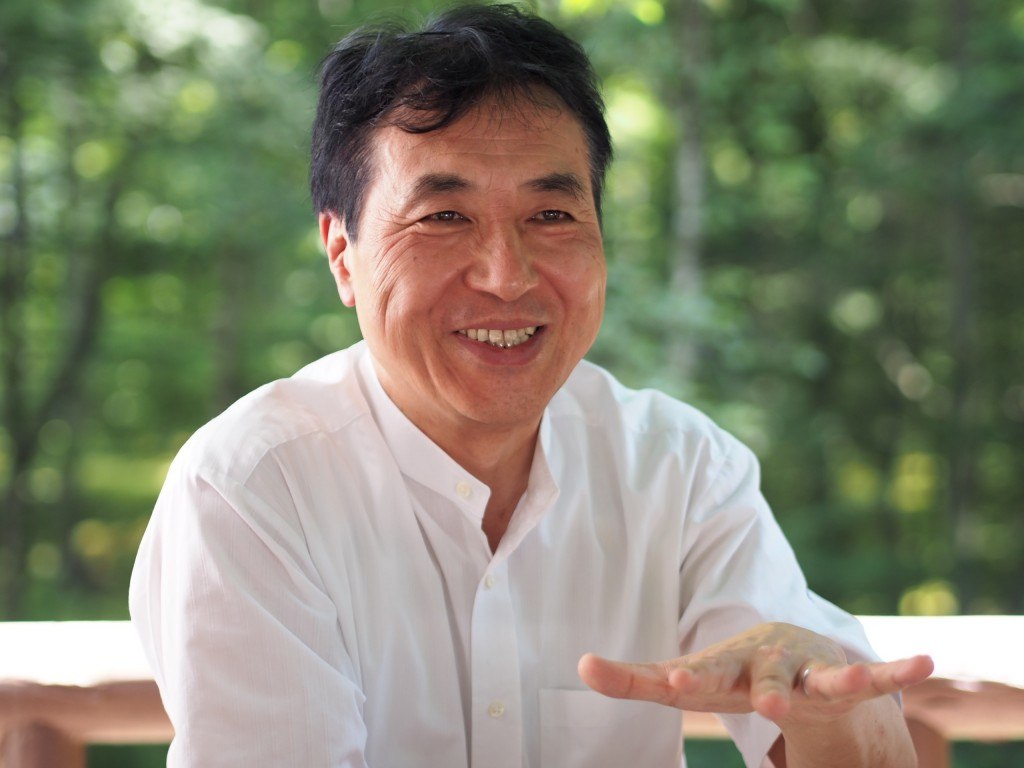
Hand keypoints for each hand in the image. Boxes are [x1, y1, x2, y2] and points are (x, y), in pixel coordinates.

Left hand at [577, 622, 933, 726]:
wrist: (792, 646)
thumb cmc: (728, 671)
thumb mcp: (686, 677)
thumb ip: (634, 676)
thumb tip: (577, 666)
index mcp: (722, 667)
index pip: (697, 675)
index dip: (683, 680)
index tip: (664, 683)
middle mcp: (763, 664)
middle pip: (753, 677)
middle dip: (748, 687)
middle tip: (748, 700)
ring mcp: (805, 670)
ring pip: (815, 682)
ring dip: (817, 689)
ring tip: (797, 702)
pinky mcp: (844, 678)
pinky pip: (872, 679)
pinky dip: (896, 671)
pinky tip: (924, 662)